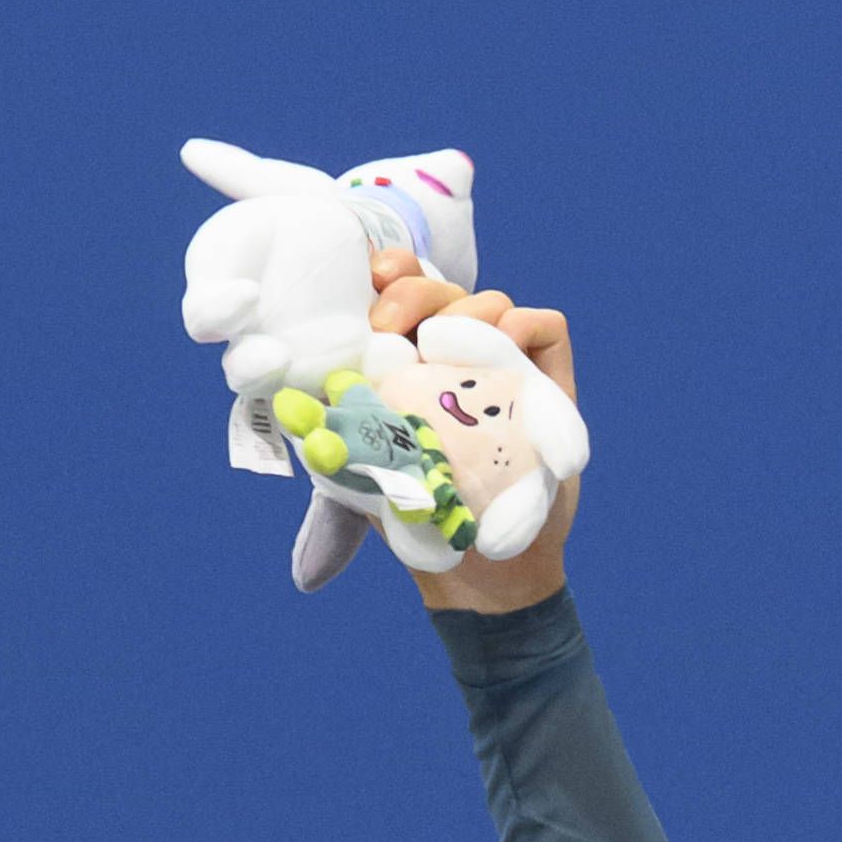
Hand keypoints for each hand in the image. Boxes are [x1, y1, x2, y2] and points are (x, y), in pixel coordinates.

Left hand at [365, 249, 584, 612]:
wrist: (479, 569)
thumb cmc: (414, 516)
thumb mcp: (358, 468)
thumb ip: (331, 433)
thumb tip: (291, 408)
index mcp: (408, 362)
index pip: (398, 292)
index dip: (385, 272)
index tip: (366, 280)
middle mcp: (456, 358)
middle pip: (441, 289)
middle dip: (413, 291)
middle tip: (387, 325)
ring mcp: (506, 368)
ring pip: (491, 302)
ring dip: (467, 309)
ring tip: (444, 346)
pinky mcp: (550, 386)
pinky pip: (546, 329)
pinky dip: (526, 323)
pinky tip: (505, 343)